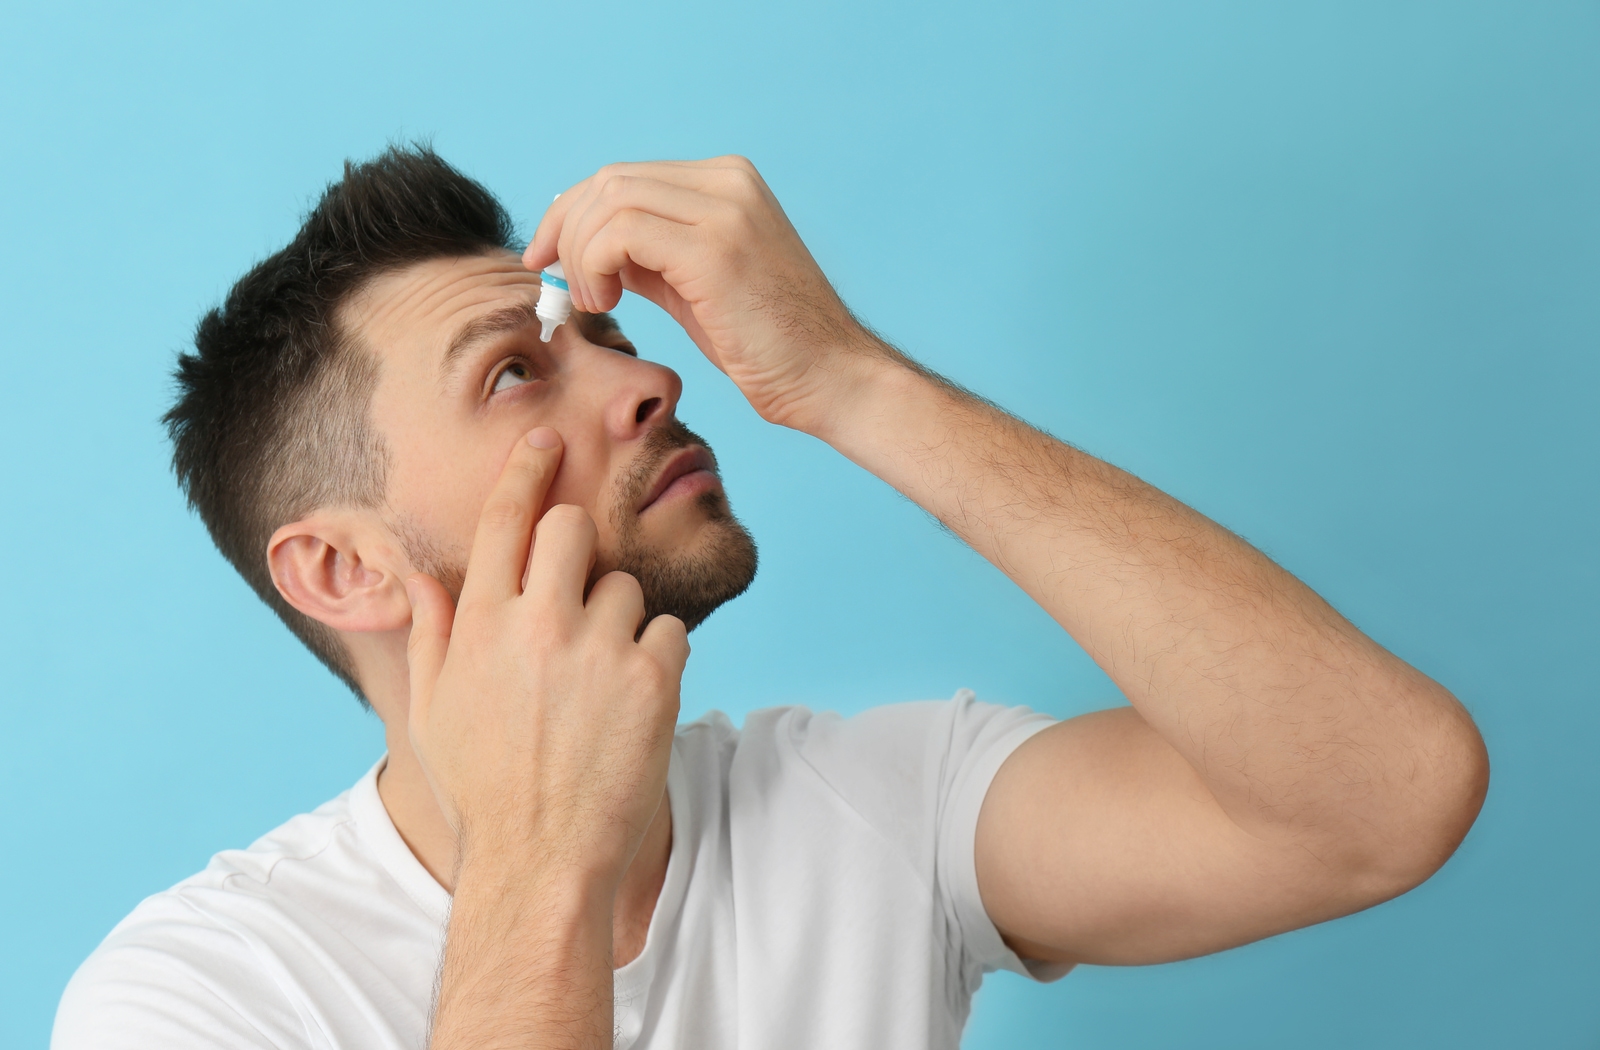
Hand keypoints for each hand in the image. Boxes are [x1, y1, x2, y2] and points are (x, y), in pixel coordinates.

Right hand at [403, 427, 688, 882]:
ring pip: (625, 586)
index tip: (546, 439)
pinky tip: (633, 702)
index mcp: (482, 624)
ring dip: (618, 621)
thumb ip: (433, 633)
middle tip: (577, 598)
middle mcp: (538, 623)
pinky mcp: (653, 677)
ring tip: (598, 685)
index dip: (527, 468)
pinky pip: (669, 630)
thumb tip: (420, 575)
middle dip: (578, 549)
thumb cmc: (484, 787)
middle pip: (573, 528)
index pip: (505, 518)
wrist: (543, 858)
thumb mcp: (434, 712)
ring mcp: (599, 647)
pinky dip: (657, 658)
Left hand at [523, 157, 889, 430]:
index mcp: (726, 183)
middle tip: (554, 285)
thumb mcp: (695, 286)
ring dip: (579, 255)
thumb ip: (649, 256)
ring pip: (609, 202)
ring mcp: (725, 210)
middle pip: (608, 181)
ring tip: (592, 302)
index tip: (547, 258)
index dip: (571, 214)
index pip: (622, 177)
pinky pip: (620, 234)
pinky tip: (606, 301)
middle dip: (563, 231)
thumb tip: (585, 247)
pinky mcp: (716, 249)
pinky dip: (594, 266)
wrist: (832, 379)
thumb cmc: (768, 345)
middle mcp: (728, 183)